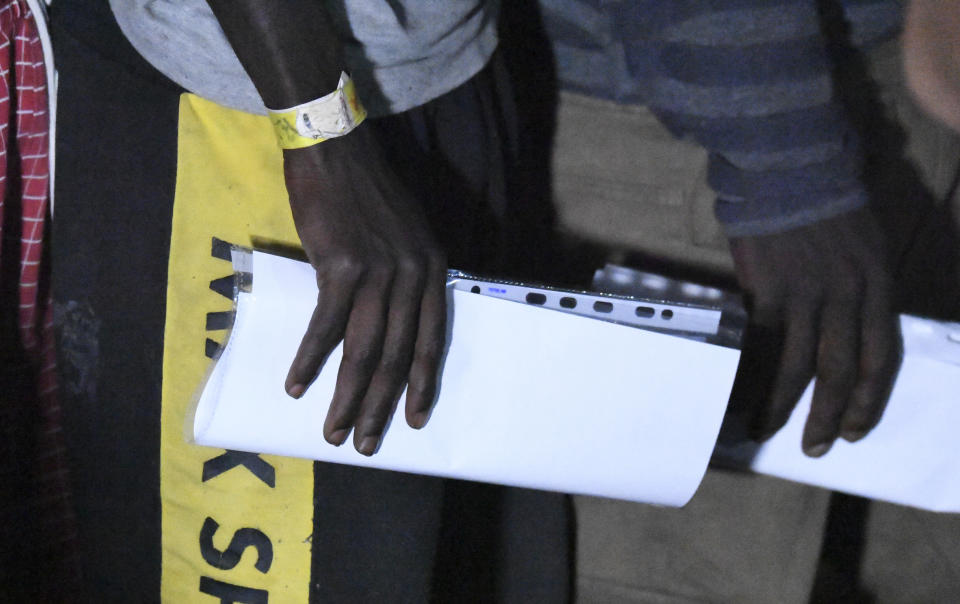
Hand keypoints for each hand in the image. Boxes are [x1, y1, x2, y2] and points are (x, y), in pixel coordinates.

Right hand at [282, 126, 446, 455]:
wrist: (335, 151)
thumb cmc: (365, 194)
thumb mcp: (405, 234)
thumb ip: (407, 278)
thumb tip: (392, 323)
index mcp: (433, 270)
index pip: (433, 340)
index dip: (422, 383)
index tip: (414, 419)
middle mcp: (413, 274)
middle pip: (399, 355)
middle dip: (382, 406)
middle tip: (368, 444)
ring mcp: (379, 271)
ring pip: (365, 350)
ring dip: (347, 397)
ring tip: (334, 430)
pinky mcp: (342, 266)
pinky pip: (325, 326)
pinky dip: (309, 359)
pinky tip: (296, 384)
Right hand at [729, 209, 901, 456]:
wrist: (785, 167)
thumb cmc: (821, 199)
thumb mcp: (860, 242)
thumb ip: (854, 286)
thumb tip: (833, 327)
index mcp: (877, 284)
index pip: (882, 356)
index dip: (868, 399)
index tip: (853, 430)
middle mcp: (849, 296)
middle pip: (842, 369)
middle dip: (828, 416)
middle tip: (814, 448)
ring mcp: (808, 295)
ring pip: (799, 366)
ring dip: (782, 406)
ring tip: (764, 431)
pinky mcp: (769, 290)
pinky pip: (760, 346)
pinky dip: (748, 375)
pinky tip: (736, 394)